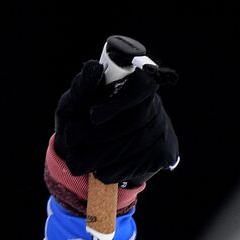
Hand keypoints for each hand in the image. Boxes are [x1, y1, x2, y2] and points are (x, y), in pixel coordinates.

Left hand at [53, 60, 178, 186]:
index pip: (140, 86)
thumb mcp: (73, 103)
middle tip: (73, 142)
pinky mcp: (166, 152)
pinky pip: (142, 164)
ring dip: (102, 157)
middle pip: (134, 120)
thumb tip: (94, 68)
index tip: (92, 116)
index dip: (118, 102)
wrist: (91, 153)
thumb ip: (81, 88)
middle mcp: (153, 102)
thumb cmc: (78, 121)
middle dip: (98, 135)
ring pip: (136, 145)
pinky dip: (116, 170)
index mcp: (132, 83)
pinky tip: (101, 171)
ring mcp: (163, 127)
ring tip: (79, 162)